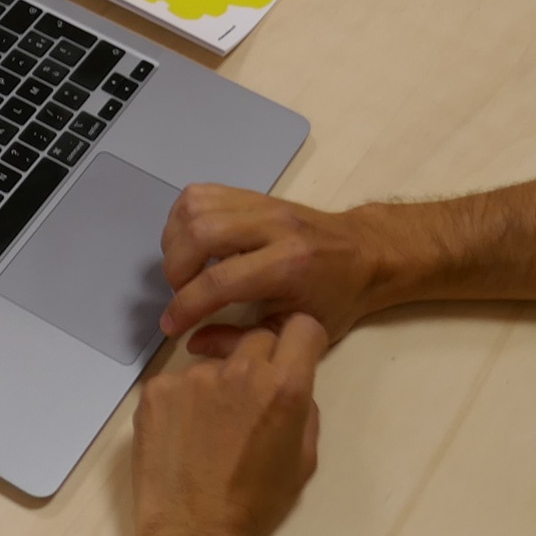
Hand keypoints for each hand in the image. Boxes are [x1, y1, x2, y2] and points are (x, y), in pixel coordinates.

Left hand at [133, 314, 324, 535]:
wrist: (193, 531)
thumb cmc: (256, 504)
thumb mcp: (303, 461)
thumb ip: (303, 412)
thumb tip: (293, 388)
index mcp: (283, 387)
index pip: (302, 328)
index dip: (302, 342)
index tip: (294, 358)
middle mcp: (238, 370)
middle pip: (256, 339)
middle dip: (260, 361)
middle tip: (249, 400)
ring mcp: (191, 376)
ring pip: (212, 363)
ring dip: (217, 385)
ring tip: (208, 431)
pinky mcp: (155, 389)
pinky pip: (177, 383)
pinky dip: (182, 402)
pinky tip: (180, 436)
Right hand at [160, 185, 392, 355]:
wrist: (365, 253)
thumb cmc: (336, 298)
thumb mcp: (297, 331)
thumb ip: (244, 339)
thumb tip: (194, 341)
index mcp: (289, 266)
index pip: (219, 281)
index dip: (185, 306)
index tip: (170, 326)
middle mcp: (272, 227)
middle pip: (201, 234)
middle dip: (176, 270)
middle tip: (180, 293)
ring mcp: (261, 203)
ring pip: (195, 208)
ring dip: (175, 242)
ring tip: (183, 269)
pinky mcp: (251, 193)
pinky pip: (200, 194)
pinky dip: (183, 219)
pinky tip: (190, 244)